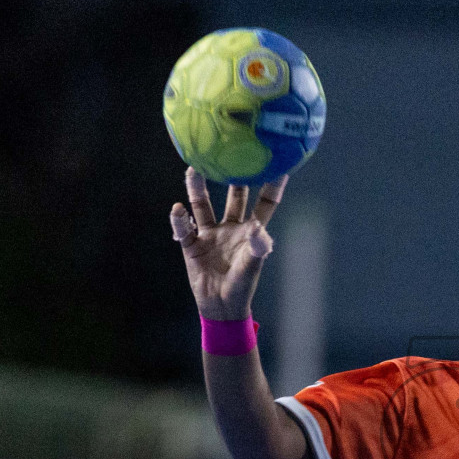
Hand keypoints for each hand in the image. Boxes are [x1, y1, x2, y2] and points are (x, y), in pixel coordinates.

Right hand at [170, 167, 287, 321]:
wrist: (220, 307)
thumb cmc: (241, 287)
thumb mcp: (251, 267)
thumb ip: (257, 249)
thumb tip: (259, 229)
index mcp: (251, 231)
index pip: (265, 203)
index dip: (273, 185)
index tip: (280, 162)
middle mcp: (231, 227)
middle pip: (234, 196)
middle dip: (235, 175)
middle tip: (233, 151)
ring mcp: (210, 234)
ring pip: (203, 205)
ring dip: (197, 189)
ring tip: (194, 169)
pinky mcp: (192, 244)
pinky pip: (184, 228)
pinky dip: (180, 220)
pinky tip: (177, 209)